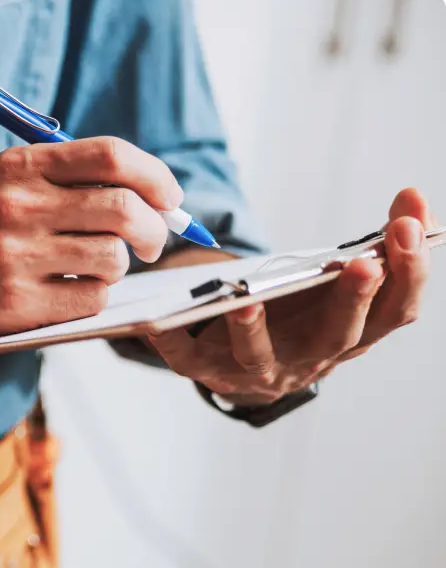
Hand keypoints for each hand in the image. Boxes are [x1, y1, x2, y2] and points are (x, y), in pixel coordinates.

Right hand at [0, 137, 183, 344]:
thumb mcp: (3, 183)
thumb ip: (68, 180)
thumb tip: (155, 198)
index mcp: (20, 167)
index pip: (113, 157)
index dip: (156, 177)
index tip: (169, 198)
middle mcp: (19, 207)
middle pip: (125, 209)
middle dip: (156, 229)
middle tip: (153, 242)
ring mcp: (16, 257)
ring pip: (113, 259)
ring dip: (117, 267)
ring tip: (93, 268)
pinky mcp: (16, 303)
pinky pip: (91, 298)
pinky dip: (92, 296)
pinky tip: (66, 291)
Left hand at [148, 188, 436, 405]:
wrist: (244, 364)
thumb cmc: (299, 313)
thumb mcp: (338, 281)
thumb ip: (377, 243)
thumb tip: (414, 197)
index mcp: (352, 332)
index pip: (396, 311)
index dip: (409, 273)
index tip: (411, 228)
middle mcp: (311, 357)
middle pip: (340, 334)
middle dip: (354, 298)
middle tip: (364, 264)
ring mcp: (259, 368)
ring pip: (260, 355)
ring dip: (254, 329)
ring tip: (247, 300)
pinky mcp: (207, 370)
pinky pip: (186, 358)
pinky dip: (170, 341)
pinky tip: (154, 321)